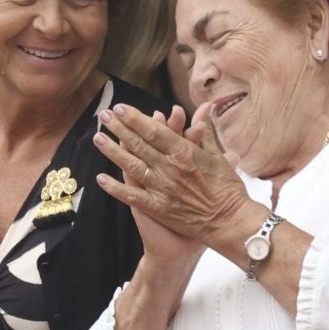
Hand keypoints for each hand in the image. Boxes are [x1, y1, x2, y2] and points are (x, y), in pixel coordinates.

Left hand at [93, 102, 244, 262]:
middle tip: (104, 116)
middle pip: (139, 144)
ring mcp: (162, 188)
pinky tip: (100, 179)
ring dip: (113, 152)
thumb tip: (205, 107)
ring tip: (98, 138)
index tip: (120, 108)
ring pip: (132, 166)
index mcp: (185, 153)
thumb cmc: (227, 188)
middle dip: (119, 129)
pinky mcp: (158, 208)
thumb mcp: (218, 156)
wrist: (230, 222)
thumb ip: (205, 132)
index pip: (155, 131)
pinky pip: (132, 196)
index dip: (136, 118)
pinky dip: (116, 188)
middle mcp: (170, 168)